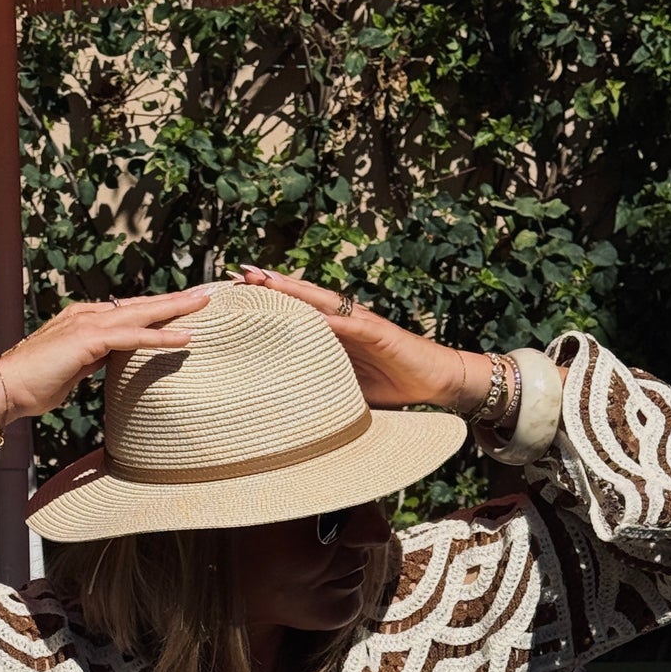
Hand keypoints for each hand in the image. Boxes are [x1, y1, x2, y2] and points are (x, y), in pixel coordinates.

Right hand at [0, 285, 215, 425]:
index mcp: (83, 321)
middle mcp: (87, 315)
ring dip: (176, 309)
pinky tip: (185, 337)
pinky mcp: (88, 340)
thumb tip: (110, 361)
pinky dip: (160, 336)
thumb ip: (92, 361)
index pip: (129, 312)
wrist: (6, 388)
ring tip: (205, 303)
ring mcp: (87, 324)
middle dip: (176, 299)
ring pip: (140, 314)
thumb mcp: (72, 371)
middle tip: (208, 292)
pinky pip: (132, 337)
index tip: (185, 307)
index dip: (158, 309)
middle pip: (140, 305)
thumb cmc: (34, 386)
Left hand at [232, 265, 478, 411]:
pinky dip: (333, 321)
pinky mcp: (381, 334)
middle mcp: (345, 321)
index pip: (295, 311)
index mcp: (334, 332)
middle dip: (271, 285)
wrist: (436, 380)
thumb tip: (284, 398)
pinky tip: (311, 314)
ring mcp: (362, 324)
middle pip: (302, 298)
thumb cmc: (391, 384)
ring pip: (322, 302)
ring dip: (294, 290)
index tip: (234, 294)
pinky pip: (354, 326)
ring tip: (265, 280)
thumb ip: (319, 381)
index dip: (267, 301)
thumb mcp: (344, 386)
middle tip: (239, 274)